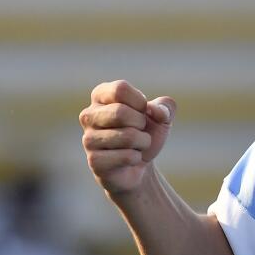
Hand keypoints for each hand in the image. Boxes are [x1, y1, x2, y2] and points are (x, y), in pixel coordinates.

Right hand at [81, 80, 175, 196]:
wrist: (139, 165)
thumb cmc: (145, 133)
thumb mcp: (162, 116)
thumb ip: (166, 107)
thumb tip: (157, 111)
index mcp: (100, 96)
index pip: (120, 89)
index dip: (139, 102)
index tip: (141, 111)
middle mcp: (88, 115)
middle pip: (120, 112)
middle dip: (141, 123)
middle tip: (140, 130)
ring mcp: (88, 139)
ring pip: (127, 136)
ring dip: (142, 142)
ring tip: (136, 145)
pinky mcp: (94, 161)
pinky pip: (127, 157)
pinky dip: (137, 158)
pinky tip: (130, 159)